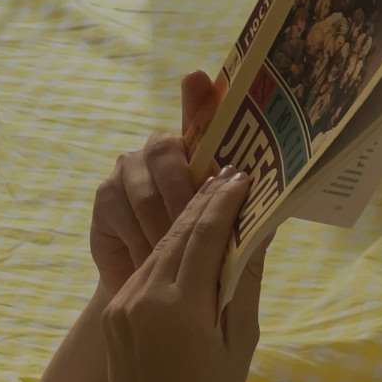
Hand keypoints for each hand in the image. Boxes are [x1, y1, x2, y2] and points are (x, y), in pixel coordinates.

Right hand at [88, 70, 226, 296]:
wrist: (159, 302)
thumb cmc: (203, 267)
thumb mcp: (232, 242)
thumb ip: (246, 215)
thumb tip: (275, 195)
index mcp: (201, 155)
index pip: (201, 120)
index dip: (198, 100)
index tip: (197, 79)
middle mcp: (162, 151)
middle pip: (166, 149)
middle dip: (186, 194)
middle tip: (201, 228)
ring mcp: (129, 170)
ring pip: (145, 190)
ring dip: (165, 228)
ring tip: (180, 262)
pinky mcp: (106, 196)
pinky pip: (121, 211)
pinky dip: (140, 241)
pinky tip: (150, 263)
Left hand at [102, 169, 272, 381]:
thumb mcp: (238, 346)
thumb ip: (243, 286)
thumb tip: (257, 236)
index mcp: (180, 306)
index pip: (203, 235)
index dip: (224, 202)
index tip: (244, 177)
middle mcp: (145, 296)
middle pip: (177, 235)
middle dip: (203, 203)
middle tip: (230, 177)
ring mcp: (124, 305)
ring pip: (159, 251)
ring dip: (185, 226)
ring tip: (212, 205)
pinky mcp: (113, 315)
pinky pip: (145, 275)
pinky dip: (168, 257)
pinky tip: (187, 249)